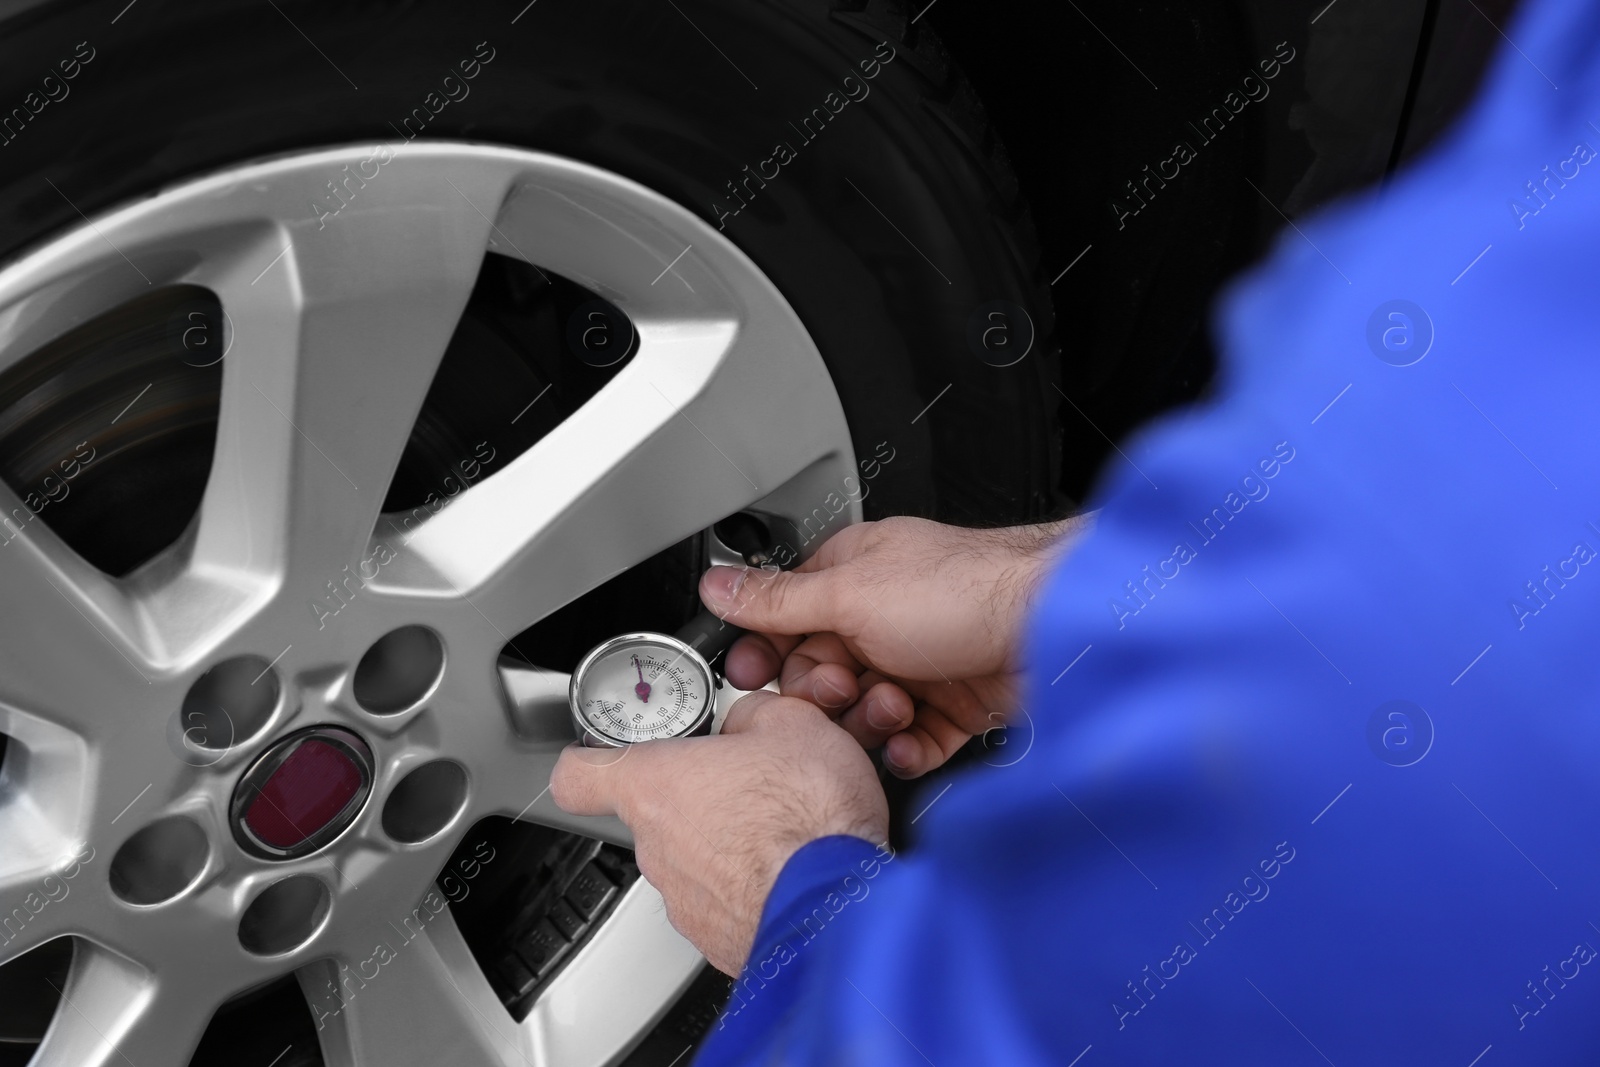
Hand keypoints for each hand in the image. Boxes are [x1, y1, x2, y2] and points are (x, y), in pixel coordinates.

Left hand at [550, 690, 886, 973]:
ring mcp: (683, 898)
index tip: (604, 753)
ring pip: (691, 859)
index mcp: (657, 785)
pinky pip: (723, 901)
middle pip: (652, 814)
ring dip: (727, 843)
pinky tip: (790, 868)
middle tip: (744, 782)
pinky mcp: (715, 937)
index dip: (589, 760)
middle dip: (695, 797)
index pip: (578, 775)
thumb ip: (751, 715)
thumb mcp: (793, 723)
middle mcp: (656, 846)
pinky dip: (751, 885)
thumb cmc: (811, 819)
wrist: (841, 904)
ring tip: (781, 828)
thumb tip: (749, 721)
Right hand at [700, 515, 1088, 777]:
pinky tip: (912, 741)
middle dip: (825, 690)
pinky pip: (912, 740)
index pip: (786, 616)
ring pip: (865, 711)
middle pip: (822, 670)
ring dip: (869, 720)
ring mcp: (921, 662)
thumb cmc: (966, 589)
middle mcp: (886, 616)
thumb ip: (778, 600)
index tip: (754, 678)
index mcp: (854, 574)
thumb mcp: (850, 593)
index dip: (767, 650)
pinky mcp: (956, 705)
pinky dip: (907, 747)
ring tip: (891, 708)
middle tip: (840, 689)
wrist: (1055, 628)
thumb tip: (717, 584)